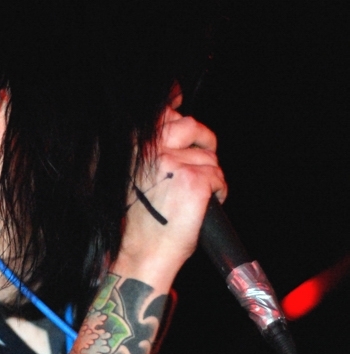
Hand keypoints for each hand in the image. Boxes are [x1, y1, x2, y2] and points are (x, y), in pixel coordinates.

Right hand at [114, 100, 226, 288]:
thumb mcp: (136, 179)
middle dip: (204, 139)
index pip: (161, 114)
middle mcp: (152, 151)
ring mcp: (173, 164)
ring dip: (210, 176)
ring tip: (197, 198)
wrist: (143, 253)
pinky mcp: (194, 181)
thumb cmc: (141, 222)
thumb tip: (173, 125)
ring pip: (209, 158)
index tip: (180, 100)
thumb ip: (152, 153)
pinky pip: (218, 177)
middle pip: (190, 126)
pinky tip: (203, 207)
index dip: (175, 108)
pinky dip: (218, 192)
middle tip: (206, 153)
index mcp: (135, 148)